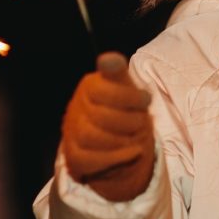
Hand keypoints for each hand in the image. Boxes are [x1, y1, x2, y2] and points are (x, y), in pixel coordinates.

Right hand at [61, 52, 154, 201]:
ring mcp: (72, 133)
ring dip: (121, 140)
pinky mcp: (74, 156)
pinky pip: (89, 160)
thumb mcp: (127, 88)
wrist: (120, 142)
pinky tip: (133, 152)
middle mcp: (76, 108)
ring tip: (137, 138)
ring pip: (90, 137)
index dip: (129, 97)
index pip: (102, 90)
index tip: (146, 100)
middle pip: (98, 115)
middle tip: (142, 122)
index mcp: (90, 87)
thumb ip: (119, 73)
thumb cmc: (124, 109)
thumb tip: (109, 58)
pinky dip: (115, 158)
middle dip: (128, 121)